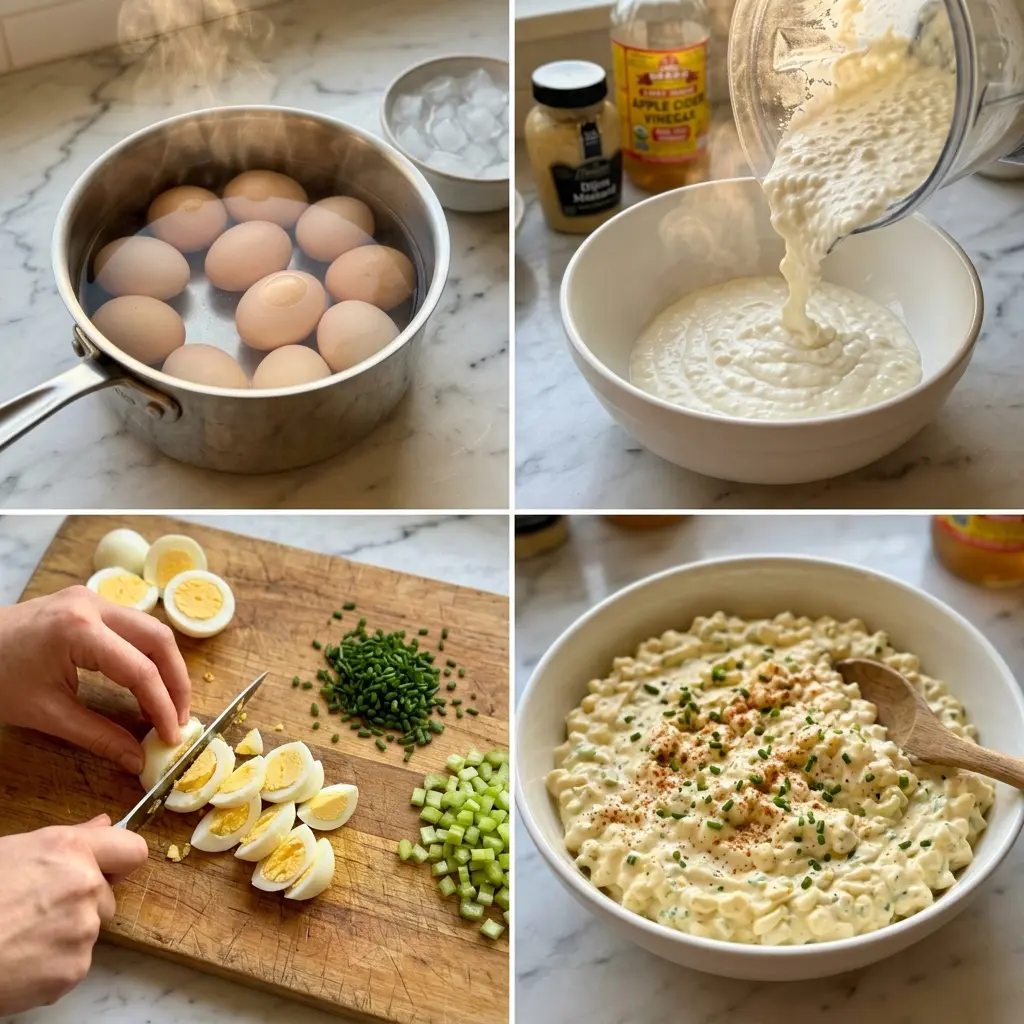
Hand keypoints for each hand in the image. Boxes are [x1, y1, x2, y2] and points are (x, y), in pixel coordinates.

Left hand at [0, 586, 190, 772]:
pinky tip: (147, 682)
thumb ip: (99, 736)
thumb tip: (138, 760)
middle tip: (180, 718)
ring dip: (165, 667)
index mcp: (80, 631)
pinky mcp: (90, 602)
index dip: (163, 707)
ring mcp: (93, 599)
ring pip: (151, 630)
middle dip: (176, 682)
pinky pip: (133, 627)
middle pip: (158, 640)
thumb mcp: (47, 713)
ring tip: (168, 704)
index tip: (173, 736)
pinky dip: (147, 654)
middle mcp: (94, 606)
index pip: (140, 671)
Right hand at [0, 814, 148, 1013]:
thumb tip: (102, 824)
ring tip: (21, 935)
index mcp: (70, 850)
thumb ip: (67, 839)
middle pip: (107, 895)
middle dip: (83, 902)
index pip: (132, 850)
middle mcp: (86, 885)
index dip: (119, 861)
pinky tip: (21, 959)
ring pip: (90, 930)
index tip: (107, 869)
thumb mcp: (11, 852)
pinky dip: (54, 965)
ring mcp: (83, 930)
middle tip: (38, 910)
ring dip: (67, 933)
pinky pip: (75, 962)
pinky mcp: (74, 969)